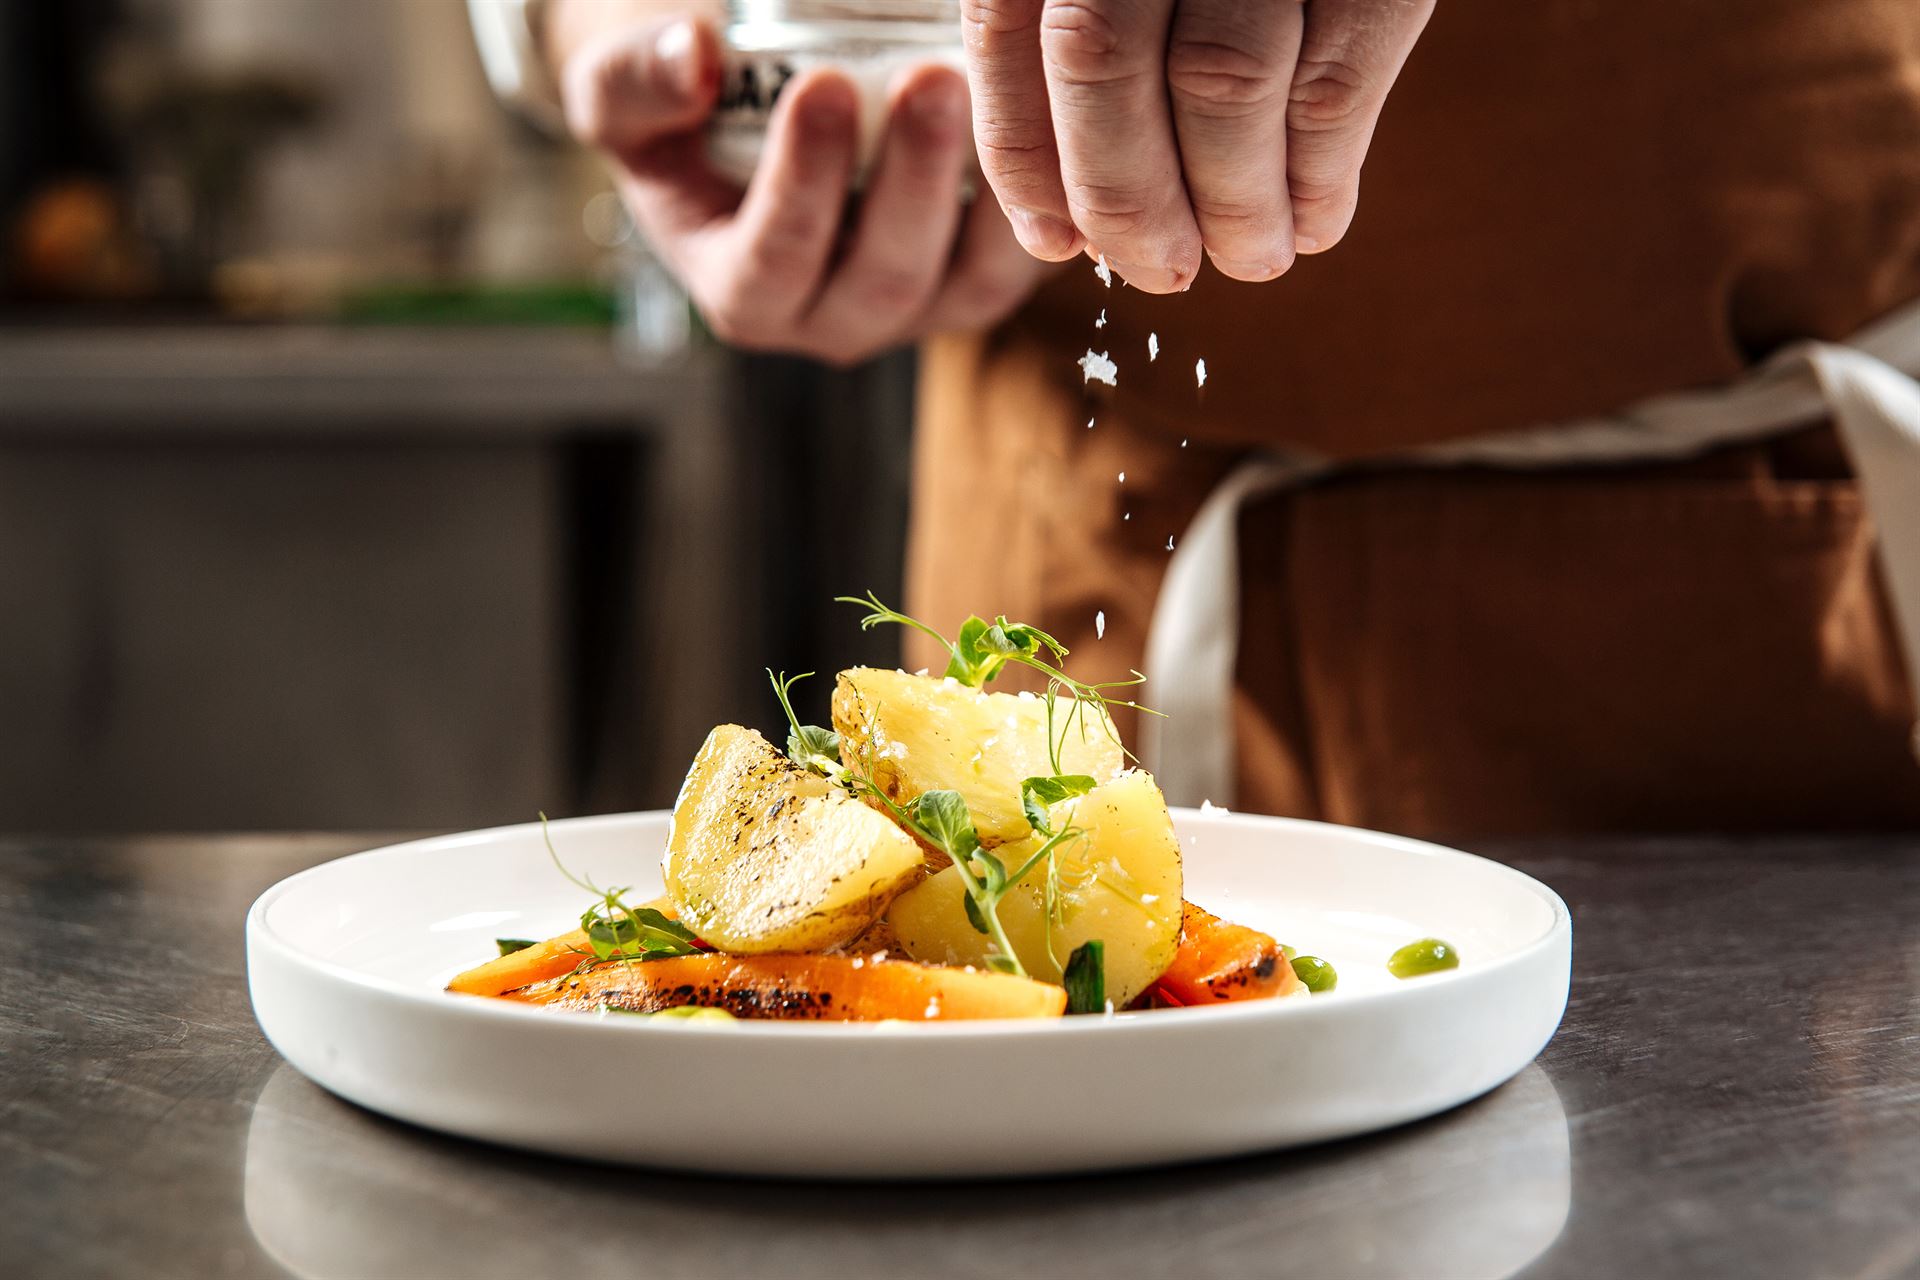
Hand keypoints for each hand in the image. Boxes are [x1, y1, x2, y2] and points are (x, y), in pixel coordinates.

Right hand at [553, 10, 1050, 365]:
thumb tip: (692, 59)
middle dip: (911, 179)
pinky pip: (1021, 263)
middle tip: (930, 79)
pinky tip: (1040, 126)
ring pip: (967, 283)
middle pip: (883, 277)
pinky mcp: (979, 282)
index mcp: (745, 296)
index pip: (773, 262)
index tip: (819, 85)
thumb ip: (634, 84)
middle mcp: (835, 321)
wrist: (752, 129)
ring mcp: (917, 310)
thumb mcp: (624, 99)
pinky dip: (1037, 204)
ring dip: (989, 195)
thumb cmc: (682, 119)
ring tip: (991, 94)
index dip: (800, 183)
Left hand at [961, 0, 1435, 290]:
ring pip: (1219, 82)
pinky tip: (1316, 222)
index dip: (1024, 154)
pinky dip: (1320, 175)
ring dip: (1232, 203)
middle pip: (1100, 62)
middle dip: (1126, 196)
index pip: (1007, 30)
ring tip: (1251, 257)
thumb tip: (1071, 228)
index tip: (1056, 240)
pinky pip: (1331, 85)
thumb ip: (1088, 54)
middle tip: (1162, 271)